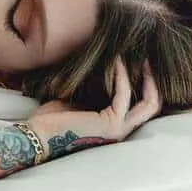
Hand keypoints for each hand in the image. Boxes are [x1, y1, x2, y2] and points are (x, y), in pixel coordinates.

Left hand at [26, 58, 161, 157]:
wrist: (37, 136)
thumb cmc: (52, 120)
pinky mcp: (110, 124)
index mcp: (113, 128)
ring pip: (148, 104)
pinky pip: (123, 94)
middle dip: (154, 82)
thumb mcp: (78, 101)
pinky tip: (116, 60)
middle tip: (150, 59)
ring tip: (137, 54)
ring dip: (143, 75)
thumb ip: (94, 92)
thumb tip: (103, 71)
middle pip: (152, 108)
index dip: (146, 86)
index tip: (141, 64)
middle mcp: (121, 133)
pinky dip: (121, 75)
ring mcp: (118, 131)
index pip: (140, 108)